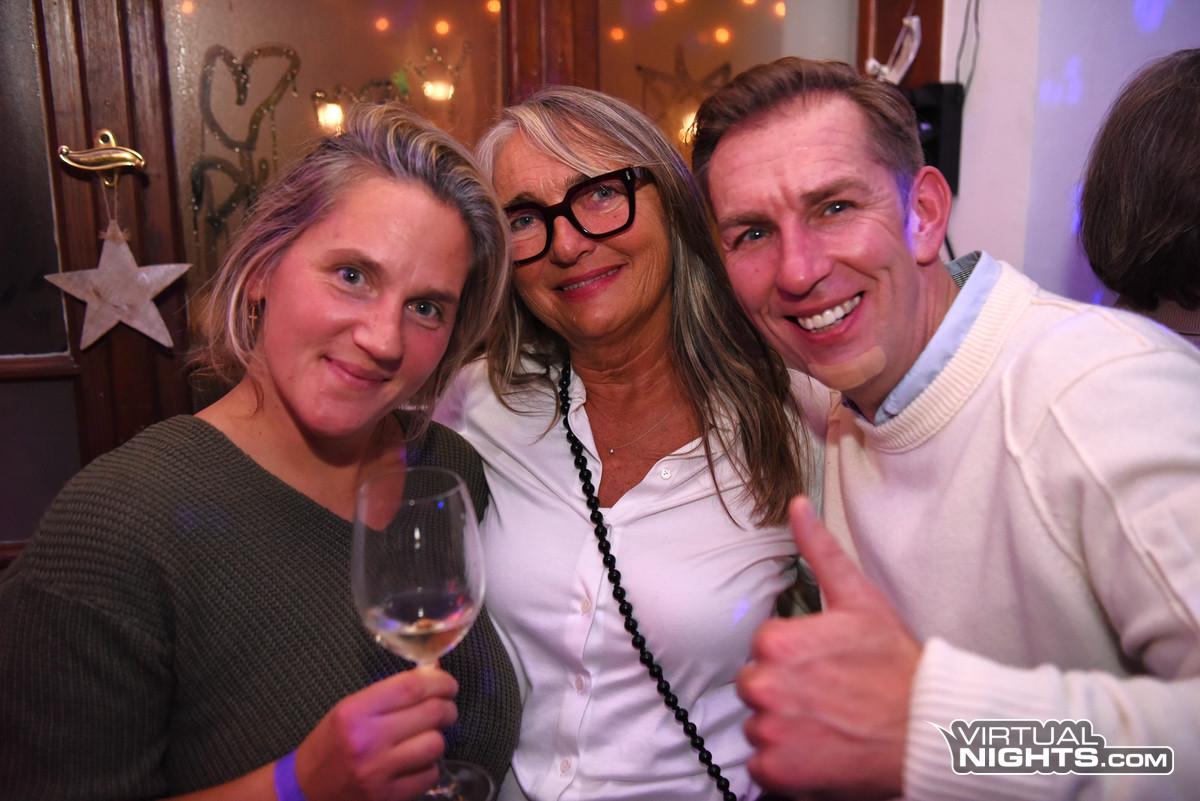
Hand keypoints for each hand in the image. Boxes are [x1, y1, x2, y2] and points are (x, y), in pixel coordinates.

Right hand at [294, 665, 458, 800]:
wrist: (306, 789)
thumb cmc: (331, 743)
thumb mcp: (350, 709)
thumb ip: (391, 693)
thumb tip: (433, 674)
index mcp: (355, 712)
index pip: (411, 687)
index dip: (439, 681)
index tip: (448, 684)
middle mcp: (368, 740)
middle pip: (431, 713)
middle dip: (447, 708)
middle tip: (445, 709)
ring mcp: (379, 772)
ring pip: (436, 744)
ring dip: (438, 738)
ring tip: (426, 737)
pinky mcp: (388, 797)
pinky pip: (430, 775)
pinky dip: (429, 766)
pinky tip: (416, 762)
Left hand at [738, 497, 920, 799]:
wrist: (930, 730)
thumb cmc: (898, 668)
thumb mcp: (860, 600)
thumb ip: (819, 552)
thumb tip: (796, 507)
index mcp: (777, 643)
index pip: (762, 648)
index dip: (792, 657)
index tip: (823, 665)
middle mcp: (766, 687)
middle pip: (754, 686)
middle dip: (782, 691)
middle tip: (826, 695)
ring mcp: (772, 731)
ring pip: (757, 725)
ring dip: (784, 728)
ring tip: (828, 723)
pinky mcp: (780, 772)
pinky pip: (761, 767)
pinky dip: (786, 765)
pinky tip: (821, 751)